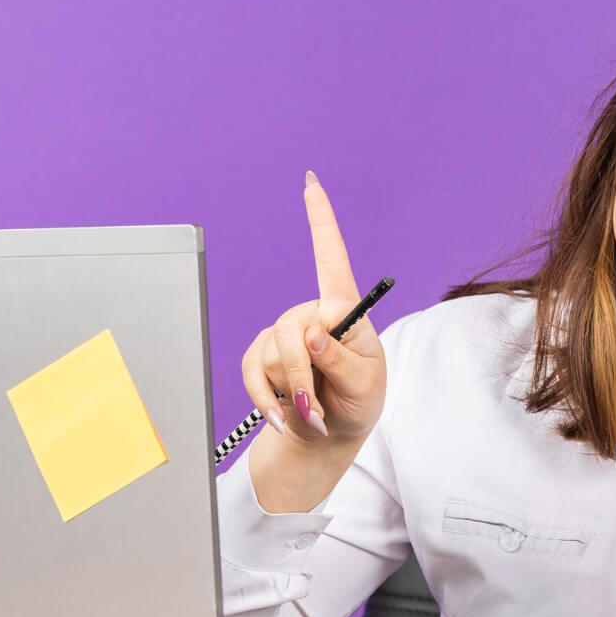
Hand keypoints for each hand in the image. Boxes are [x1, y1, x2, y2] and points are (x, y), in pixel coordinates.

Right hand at [239, 171, 386, 447]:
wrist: (331, 433)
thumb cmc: (359, 401)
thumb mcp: (363, 383)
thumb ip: (341, 359)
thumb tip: (314, 333)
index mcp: (344, 312)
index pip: (331, 260)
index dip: (321, 220)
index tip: (311, 182)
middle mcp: (311, 314)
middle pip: (291, 329)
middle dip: (302, 373)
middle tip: (317, 404)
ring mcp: (284, 334)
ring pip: (272, 352)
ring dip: (291, 390)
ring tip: (314, 407)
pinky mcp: (262, 355)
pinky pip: (251, 371)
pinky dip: (266, 399)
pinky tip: (283, 414)